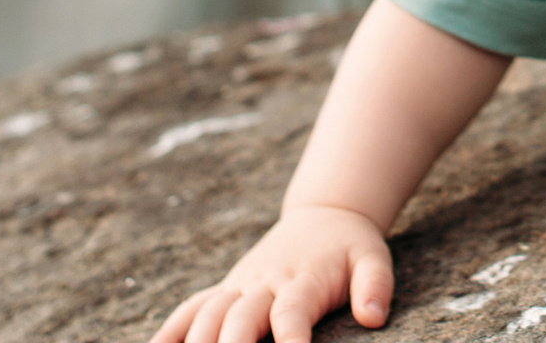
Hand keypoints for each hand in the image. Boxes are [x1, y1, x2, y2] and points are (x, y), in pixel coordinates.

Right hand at [150, 203, 393, 342]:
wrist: (323, 215)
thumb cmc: (349, 247)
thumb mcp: (374, 258)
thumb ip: (375, 285)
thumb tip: (374, 317)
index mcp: (304, 279)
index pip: (291, 310)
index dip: (289, 335)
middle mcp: (265, 282)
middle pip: (239, 317)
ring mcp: (240, 285)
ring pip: (208, 314)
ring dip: (195, 342)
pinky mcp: (225, 288)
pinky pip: (191, 308)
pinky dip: (170, 330)